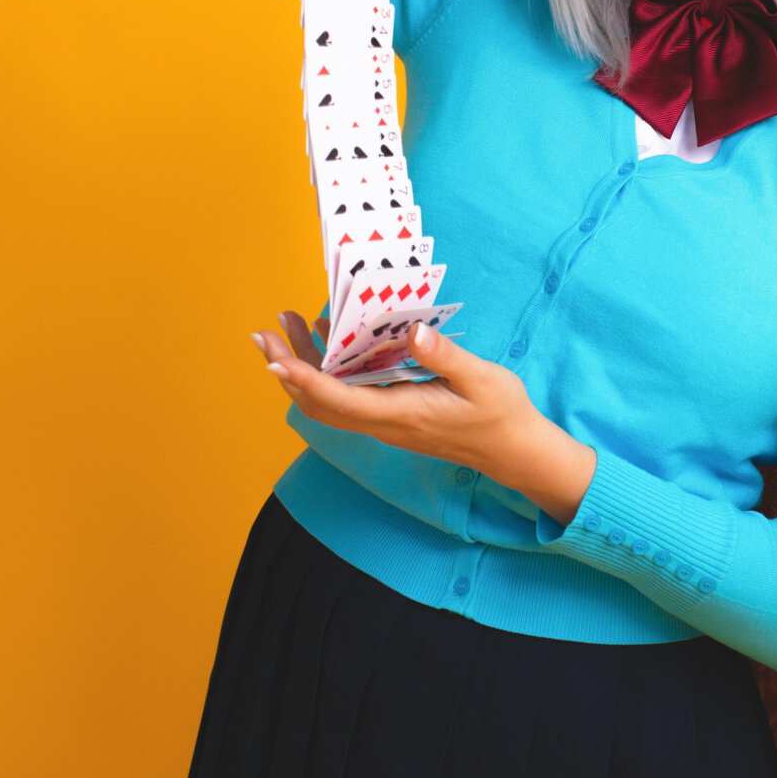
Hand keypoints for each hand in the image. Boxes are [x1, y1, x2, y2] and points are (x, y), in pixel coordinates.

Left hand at [250, 311, 542, 481]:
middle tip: (264, 333)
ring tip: (286, 327)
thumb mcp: (483, 379)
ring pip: (329, 401)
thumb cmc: (501, 414)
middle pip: (320, 403)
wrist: (512, 450)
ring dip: (302, 368)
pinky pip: (346, 398)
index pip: (341, 401)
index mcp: (403, 414)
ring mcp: (385, 423)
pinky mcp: (391, 416)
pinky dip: (326, 371)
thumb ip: (446, 357)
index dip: (305, 382)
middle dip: (287, 369)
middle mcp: (385, 423)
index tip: (275, 361)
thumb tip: (414, 333)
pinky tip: (328, 341)